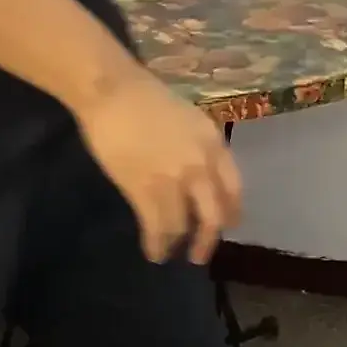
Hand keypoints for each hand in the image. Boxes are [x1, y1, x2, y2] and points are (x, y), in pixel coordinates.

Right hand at [71, 68, 242, 264]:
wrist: (112, 92)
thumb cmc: (144, 98)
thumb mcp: (187, 119)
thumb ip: (198, 147)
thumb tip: (197, 176)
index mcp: (213, 143)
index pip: (233, 187)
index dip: (232, 211)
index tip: (229, 224)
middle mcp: (200, 165)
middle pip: (213, 216)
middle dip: (207, 240)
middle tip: (199, 254)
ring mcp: (173, 179)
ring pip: (182, 225)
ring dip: (175, 242)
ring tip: (168, 251)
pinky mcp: (145, 190)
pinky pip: (156, 227)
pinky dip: (156, 244)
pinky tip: (152, 251)